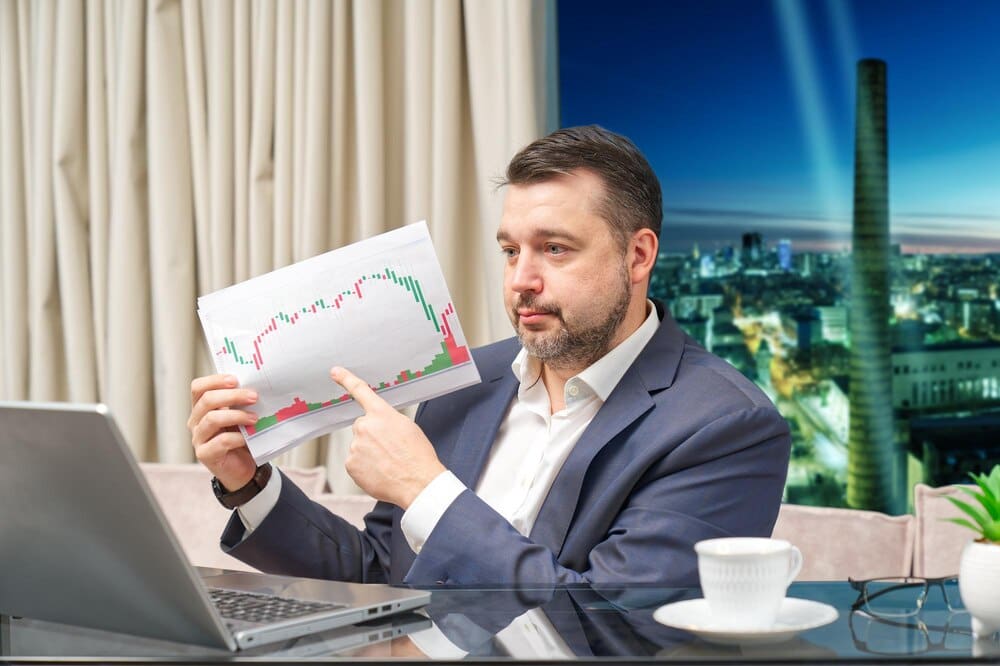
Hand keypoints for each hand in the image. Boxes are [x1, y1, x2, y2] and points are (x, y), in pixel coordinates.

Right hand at [187, 374, 259, 490]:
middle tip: (254, 396)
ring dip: (237, 415)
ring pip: (212, 419)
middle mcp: (196, 421)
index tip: (235, 379)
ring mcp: (198, 438)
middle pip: (207, 401)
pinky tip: (248, 437)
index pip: (199, 388)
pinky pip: (221, 441)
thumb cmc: (241, 438)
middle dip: (232, 396)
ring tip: (255, 418)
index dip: (215, 380)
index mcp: (202, 408)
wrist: (242, 468)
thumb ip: (241, 403)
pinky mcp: (205, 454)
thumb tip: (256, 387)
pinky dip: (237, 437)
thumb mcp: (240, 416)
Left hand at [330, 366, 445, 508]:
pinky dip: (365, 467)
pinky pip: (355, 462)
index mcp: (381, 414)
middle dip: (372, 436)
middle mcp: (365, 427)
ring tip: (388, 463)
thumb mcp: (408, 428)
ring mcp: (355, 446)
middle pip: (362, 427)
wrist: (417, 483)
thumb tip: (380, 425)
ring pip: (359, 446)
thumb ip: (388, 420)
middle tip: (390, 449)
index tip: (335, 372)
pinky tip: (380, 471)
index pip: (361, 391)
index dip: (346, 379)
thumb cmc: (418, 456)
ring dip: (369, 453)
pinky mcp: (350, 464)